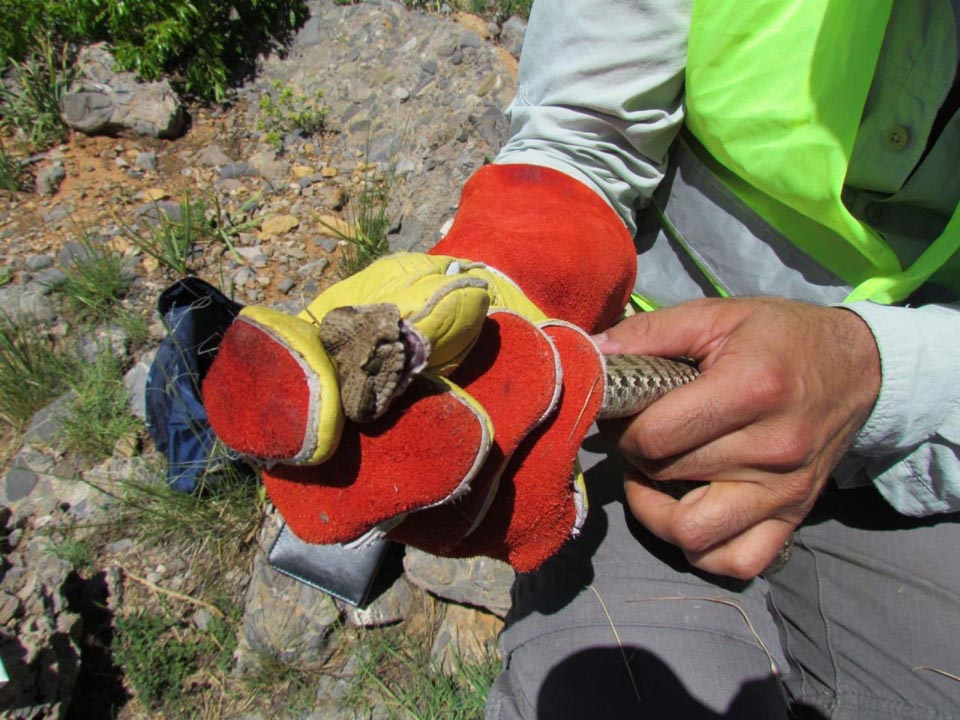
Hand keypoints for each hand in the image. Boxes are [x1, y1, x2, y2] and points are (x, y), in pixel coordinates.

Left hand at [595, 297, 880, 578]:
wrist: (858, 367)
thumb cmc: (780, 337)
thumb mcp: (718, 316)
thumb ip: (650, 332)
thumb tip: (590, 354)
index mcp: (750, 389)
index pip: (656, 434)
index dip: (622, 427)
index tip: (620, 412)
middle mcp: (772, 448)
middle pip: (666, 475)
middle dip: (634, 455)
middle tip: (634, 434)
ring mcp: (784, 491)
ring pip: (693, 532)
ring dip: (655, 510)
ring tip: (652, 476)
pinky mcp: (794, 518)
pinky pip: (737, 562)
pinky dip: (702, 550)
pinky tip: (686, 513)